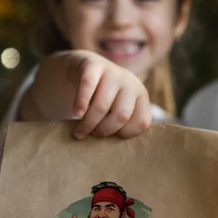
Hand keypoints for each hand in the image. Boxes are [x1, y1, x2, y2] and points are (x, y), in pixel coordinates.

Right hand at [31, 50, 151, 139]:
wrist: (88, 67)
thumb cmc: (104, 98)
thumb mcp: (118, 108)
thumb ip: (122, 124)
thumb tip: (118, 153)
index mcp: (141, 96)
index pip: (141, 122)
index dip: (124, 134)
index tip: (110, 137)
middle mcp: (131, 82)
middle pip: (121, 116)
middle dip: (104, 130)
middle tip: (92, 135)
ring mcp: (112, 72)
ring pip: (102, 106)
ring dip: (88, 123)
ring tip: (79, 132)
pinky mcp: (93, 65)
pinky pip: (87, 86)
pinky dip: (80, 103)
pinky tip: (76, 113)